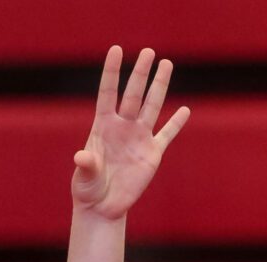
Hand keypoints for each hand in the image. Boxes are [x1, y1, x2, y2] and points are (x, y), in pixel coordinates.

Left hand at [71, 46, 189, 219]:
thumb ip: (86, 165)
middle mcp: (122, 128)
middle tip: (148, 52)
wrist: (103, 207)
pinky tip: (185, 110)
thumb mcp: (84, 178)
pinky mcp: (152, 154)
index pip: (108, 94)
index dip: (111, 72)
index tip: (116, 50)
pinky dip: (176, 124)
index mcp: (103, 127)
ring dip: (159, 86)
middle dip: (141, 74)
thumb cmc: (88, 189)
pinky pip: (166, 135)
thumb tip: (81, 157)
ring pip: (152, 107)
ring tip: (166, 64)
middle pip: (133, 95)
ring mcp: (138, 139)